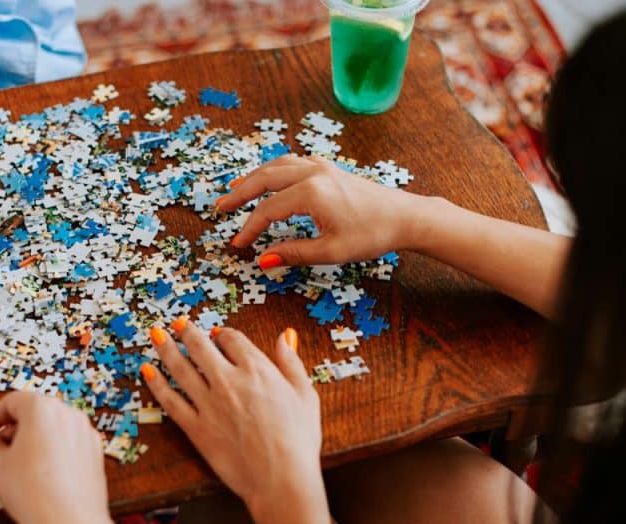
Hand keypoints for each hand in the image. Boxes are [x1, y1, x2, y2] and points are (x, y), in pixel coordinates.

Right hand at [0, 392, 107, 523]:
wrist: (69, 522)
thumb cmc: (30, 491)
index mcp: (42, 409)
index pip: (13, 401)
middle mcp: (68, 414)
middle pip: (36, 411)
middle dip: (14, 427)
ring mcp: (85, 432)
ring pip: (54, 426)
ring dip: (34, 437)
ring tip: (17, 462)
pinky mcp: (95, 452)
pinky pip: (69, 441)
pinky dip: (53, 448)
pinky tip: (41, 471)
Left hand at [142, 322, 323, 511]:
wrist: (281, 479)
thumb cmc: (299, 441)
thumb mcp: (306, 396)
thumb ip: (292, 363)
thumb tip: (285, 337)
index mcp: (257, 370)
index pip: (232, 340)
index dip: (222, 334)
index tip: (216, 334)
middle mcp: (229, 381)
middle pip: (201, 347)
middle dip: (187, 332)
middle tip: (178, 324)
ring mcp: (209, 404)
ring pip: (180, 368)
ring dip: (166, 348)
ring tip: (156, 336)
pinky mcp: (196, 428)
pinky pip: (171, 401)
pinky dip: (157, 384)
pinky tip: (147, 372)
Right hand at [219, 155, 428, 266]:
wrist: (404, 216)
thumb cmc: (372, 235)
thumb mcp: (332, 252)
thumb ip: (294, 253)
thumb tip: (264, 259)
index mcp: (311, 193)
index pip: (268, 211)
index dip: (250, 228)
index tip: (238, 245)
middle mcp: (313, 173)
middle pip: (264, 178)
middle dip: (240, 193)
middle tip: (220, 207)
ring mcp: (321, 167)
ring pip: (277, 166)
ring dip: (254, 177)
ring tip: (236, 190)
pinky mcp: (329, 168)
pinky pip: (291, 163)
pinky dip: (273, 171)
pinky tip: (268, 180)